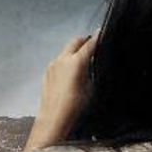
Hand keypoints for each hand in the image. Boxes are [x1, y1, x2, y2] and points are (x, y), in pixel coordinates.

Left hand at [22, 33, 97, 151]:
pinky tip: (71, 72)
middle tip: (93, 45)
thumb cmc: (76, 106)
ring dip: (75, 50)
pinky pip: (59, 60)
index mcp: (75, 62)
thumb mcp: (91, 88)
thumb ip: (92, 71)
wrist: (53, 118)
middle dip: (85, 41)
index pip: (90, 44)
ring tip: (83, 60)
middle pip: (75, 41)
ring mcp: (52, 64)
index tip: (104, 33)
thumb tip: (92, 63)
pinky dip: (67, 60)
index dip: (98, 38)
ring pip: (66, 50)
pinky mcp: (47, 72)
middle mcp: (62, 59)